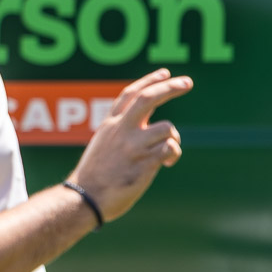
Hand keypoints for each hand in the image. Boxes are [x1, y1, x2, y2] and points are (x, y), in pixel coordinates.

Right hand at [70, 69, 192, 221]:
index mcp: (110, 125)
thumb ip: (118, 132)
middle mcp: (122, 130)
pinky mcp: (144, 163)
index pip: (130, 94)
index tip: (165, 73)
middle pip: (148, 98)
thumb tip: (141, 126)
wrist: (84, 198)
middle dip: (170, 87)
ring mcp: (133, 146)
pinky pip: (170, 148)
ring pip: (168, 127)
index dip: (149, 80)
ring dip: (174, 137)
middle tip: (187, 82)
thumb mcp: (101, 145)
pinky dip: (174, 153)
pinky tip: (167, 164)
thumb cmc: (94, 177)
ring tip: (168, 150)